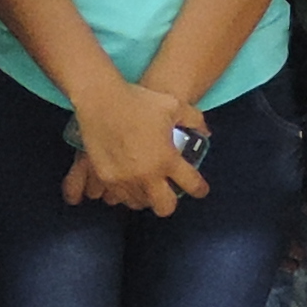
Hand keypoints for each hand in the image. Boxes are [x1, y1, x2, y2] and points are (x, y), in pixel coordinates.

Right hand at [67, 77, 208, 216]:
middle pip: (164, 207)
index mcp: (167, 159)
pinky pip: (118, 197)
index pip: (191, 184)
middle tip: (169, 192)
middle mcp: (146, 175)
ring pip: (140, 203)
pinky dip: (126, 193)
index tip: (200, 190)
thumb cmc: (139, 101)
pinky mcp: (105, 178)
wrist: (101, 99)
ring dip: (147, 196)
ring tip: (148, 185)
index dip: (199, 189)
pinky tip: (129, 182)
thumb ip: (194, 119)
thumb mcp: (174, 106)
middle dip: (170, 202)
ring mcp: (124, 179)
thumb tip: (205, 131)